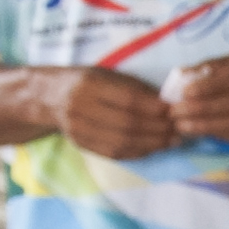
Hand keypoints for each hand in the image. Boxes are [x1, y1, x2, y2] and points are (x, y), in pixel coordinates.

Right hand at [49, 66, 178, 159]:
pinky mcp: (80, 144)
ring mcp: (77, 129)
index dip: (155, 109)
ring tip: (171, 141)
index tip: (175, 111)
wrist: (50, 96)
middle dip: (158, 129)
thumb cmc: (88, 82)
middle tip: (179, 130)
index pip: (129, 100)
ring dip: (152, 144)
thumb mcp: (109, 76)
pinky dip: (138, 152)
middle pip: (127, 124)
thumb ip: (136, 89)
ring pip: (121, 142)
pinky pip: (113, 153)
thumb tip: (170, 106)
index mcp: (90, 85)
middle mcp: (80, 108)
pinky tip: (154, 148)